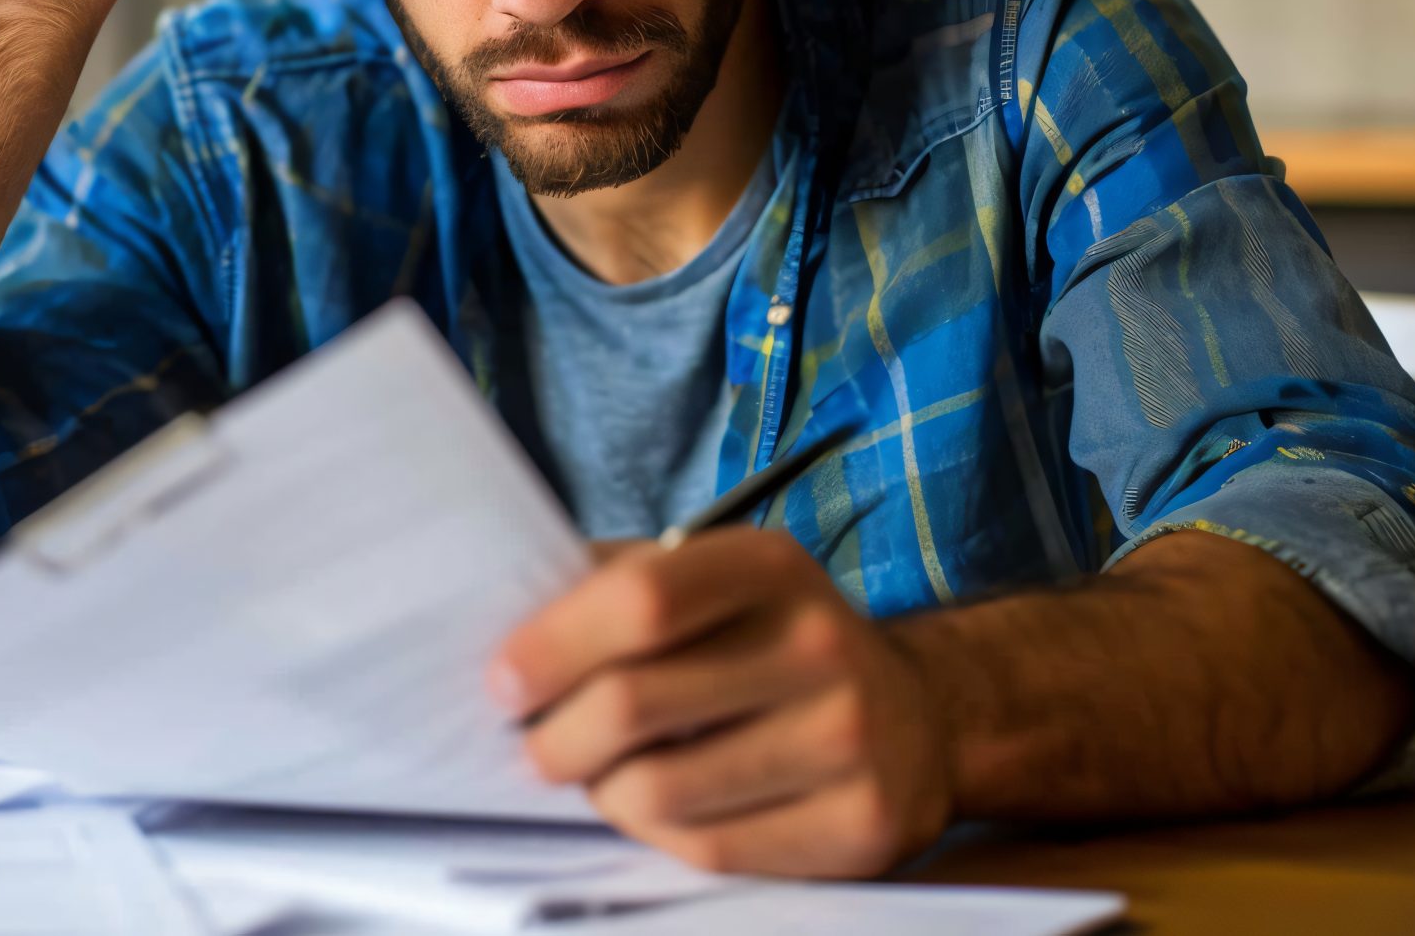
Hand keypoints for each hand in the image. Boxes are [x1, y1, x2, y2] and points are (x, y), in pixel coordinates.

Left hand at [491, 529, 953, 876]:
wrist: (915, 716)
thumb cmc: (766, 643)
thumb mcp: (710, 581)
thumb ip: (613, 585)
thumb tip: (499, 612)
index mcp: (770, 566)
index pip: (641, 600)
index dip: (552, 645)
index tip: (503, 682)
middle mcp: (820, 643)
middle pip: (632, 703)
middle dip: (552, 737)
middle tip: (535, 746)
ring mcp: (849, 738)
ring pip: (658, 790)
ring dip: (601, 792)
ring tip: (599, 776)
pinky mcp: (860, 824)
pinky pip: (707, 848)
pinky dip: (655, 835)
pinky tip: (657, 809)